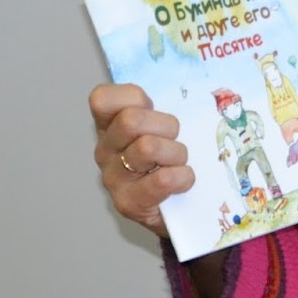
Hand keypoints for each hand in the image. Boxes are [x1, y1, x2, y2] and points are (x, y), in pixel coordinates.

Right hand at [90, 83, 194, 238]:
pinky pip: (162, 179)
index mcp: (110, 124)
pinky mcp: (128, 202)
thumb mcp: (166, 125)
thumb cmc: (173, 159)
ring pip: (148, 147)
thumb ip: (167, 104)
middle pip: (131, 120)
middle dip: (166, 126)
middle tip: (174, 140)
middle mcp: (105, 149)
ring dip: (177, 153)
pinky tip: (183, 182)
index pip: (102, 98)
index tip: (153, 110)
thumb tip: (195, 88)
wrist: (179, 210)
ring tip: (179, 163)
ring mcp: (113, 177)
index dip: (134, 98)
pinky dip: (183, 177)